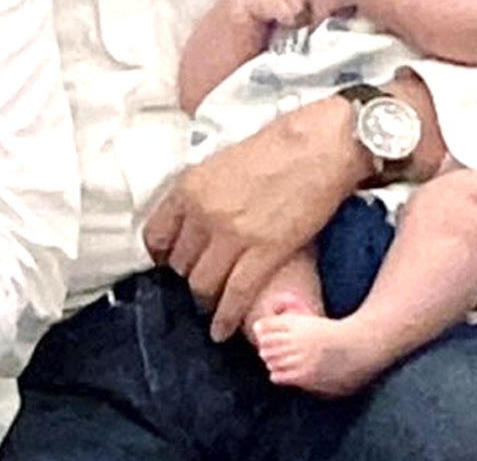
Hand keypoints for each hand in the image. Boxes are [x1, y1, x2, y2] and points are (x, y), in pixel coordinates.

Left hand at [142, 98, 363, 341]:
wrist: (320, 146)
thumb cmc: (276, 148)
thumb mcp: (221, 164)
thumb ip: (202, 195)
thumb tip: (194, 224)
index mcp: (189, 188)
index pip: (156, 236)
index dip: (161, 256)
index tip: (169, 264)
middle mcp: (203, 214)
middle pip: (180, 264)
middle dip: (188, 277)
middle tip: (199, 283)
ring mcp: (232, 236)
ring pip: (203, 285)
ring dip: (205, 300)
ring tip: (211, 308)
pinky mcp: (265, 253)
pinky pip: (236, 296)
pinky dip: (226, 318)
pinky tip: (223, 331)